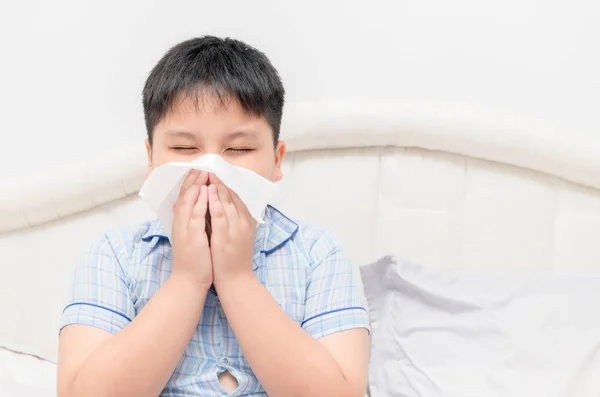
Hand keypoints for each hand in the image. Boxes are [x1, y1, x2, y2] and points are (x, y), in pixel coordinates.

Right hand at [170, 170, 212, 289]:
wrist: (188, 281)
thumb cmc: (194, 261)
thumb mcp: (193, 238)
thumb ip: (195, 223)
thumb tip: (200, 209)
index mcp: (182, 224)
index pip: (184, 198)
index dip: (190, 183)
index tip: (197, 170)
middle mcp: (181, 224)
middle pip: (185, 196)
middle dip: (193, 180)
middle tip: (201, 165)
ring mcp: (185, 230)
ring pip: (189, 202)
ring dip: (196, 186)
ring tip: (203, 172)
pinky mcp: (192, 237)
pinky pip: (195, 216)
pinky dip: (200, 202)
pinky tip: (205, 192)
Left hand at [207, 173, 256, 286]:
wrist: (236, 280)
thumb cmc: (235, 259)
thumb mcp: (241, 236)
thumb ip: (238, 220)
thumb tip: (230, 206)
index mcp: (248, 221)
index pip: (240, 197)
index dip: (231, 183)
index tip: (223, 170)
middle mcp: (244, 222)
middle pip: (234, 196)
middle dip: (224, 180)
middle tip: (215, 165)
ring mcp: (235, 228)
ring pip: (227, 201)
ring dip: (218, 185)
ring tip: (211, 172)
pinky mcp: (226, 235)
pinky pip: (219, 214)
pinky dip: (214, 200)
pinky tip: (208, 190)